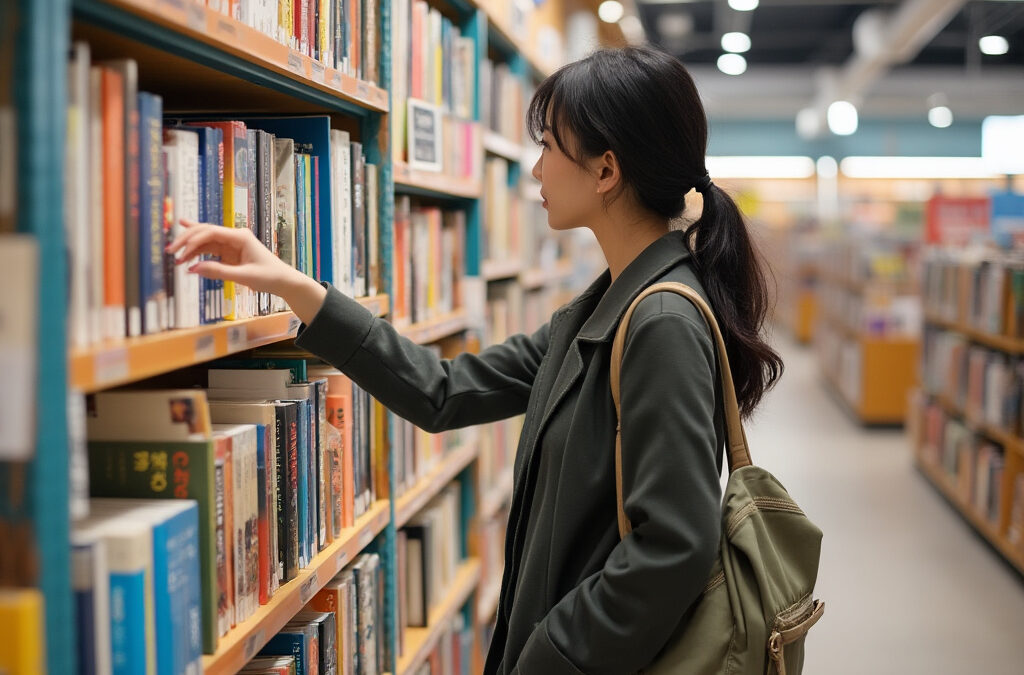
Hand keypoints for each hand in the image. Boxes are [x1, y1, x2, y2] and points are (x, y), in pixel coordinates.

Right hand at [166, 220, 326, 322]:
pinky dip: (198, 252)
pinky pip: (210, 249)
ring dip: (190, 248)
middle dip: (187, 240)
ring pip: (206, 240)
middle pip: (205, 232)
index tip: (179, 252)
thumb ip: (218, 272)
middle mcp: (235, 236)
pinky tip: (184, 250)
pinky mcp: (230, 253)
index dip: (192, 240)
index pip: (210, 232)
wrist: (284, 282)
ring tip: (175, 256)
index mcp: (240, 236)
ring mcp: (232, 244)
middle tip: (170, 250)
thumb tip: (193, 269)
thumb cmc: (269, 277)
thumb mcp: (244, 276)